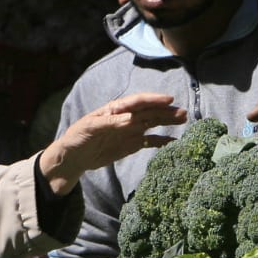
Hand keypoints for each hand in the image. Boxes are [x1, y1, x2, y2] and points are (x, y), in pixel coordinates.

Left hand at [40, 93, 186, 194]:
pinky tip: (174, 141)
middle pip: (150, 112)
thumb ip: (110, 123)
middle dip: (166, 111)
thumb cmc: (78, 137)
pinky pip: (150, 141)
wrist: (73, 157)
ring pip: (153, 124)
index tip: (169, 100)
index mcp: (116, 110)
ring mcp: (130, 131)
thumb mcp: (90, 128)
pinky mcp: (132, 144)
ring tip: (184, 120)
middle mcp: (126, 118)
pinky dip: (162, 141)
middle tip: (183, 113)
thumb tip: (130, 119)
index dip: (153, 100)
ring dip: (167, 122)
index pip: (138, 102)